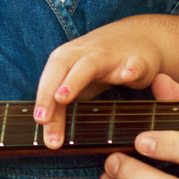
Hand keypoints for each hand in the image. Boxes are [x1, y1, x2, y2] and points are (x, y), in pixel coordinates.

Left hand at [33, 19, 163, 148]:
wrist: (140, 37)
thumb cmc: (100, 66)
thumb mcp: (77, 86)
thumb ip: (62, 111)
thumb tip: (49, 141)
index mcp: (66, 59)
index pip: (49, 80)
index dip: (42, 99)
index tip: (39, 122)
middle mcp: (83, 54)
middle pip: (60, 68)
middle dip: (48, 91)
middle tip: (42, 118)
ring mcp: (110, 55)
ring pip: (89, 64)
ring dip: (74, 79)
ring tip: (62, 97)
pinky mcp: (137, 60)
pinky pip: (134, 64)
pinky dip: (131, 68)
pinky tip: (128, 75)